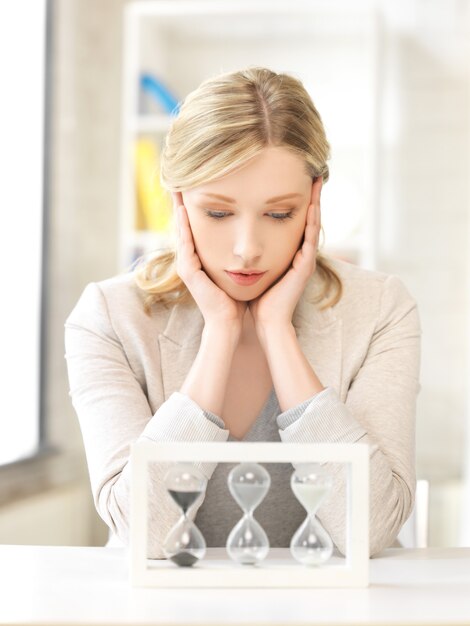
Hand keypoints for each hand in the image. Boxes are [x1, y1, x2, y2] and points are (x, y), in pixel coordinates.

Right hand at [172, 192, 246, 332]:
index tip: (192, 186)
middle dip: (180, 203)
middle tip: (178, 180)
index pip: (193, 228)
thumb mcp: (232, 269)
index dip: (191, 208)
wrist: (228, 322)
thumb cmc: (234, 299)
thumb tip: (246, 239)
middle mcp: (188, 260)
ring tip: (176, 188)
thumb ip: (233, 254)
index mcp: (198, 259)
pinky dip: (183, 227)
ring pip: (180, 231)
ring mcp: (186, 266)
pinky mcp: (188, 272)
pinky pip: (185, 244)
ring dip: (177, 209)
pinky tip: (182, 211)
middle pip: (182, 226)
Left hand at [248, 177, 321, 334]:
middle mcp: (300, 253)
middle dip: (310, 196)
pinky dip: (312, 221)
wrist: (267, 321)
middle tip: (311, 173)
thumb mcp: (255, 268)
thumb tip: (237, 240)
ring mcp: (305, 259)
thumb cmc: (258, 298)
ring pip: (313, 224)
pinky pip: (310, 239)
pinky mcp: (305, 266)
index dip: (296, 202)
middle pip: (308, 218)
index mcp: (289, 253)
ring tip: (316, 182)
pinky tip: (312, 206)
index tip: (293, 181)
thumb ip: (252, 254)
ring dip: (315, 203)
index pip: (294, 221)